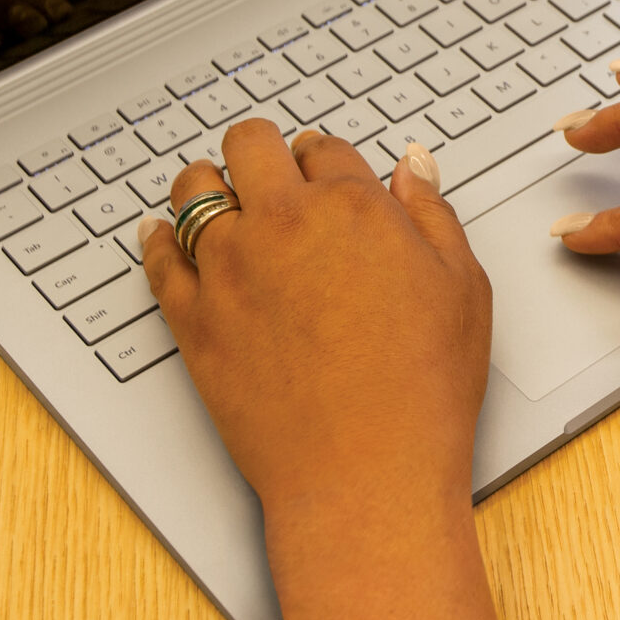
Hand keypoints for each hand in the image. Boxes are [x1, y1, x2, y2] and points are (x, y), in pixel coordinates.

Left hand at [142, 121, 517, 619]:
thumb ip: (433, 215)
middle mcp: (283, 225)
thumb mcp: (461, 288)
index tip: (324, 172)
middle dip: (261, 151)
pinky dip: (157, 239)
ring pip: (193, 189)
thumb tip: (412, 166)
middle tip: (267, 169)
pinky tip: (161, 235)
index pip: (325, 148)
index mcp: (353, 208)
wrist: (365, 473)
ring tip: (216, 195)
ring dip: (206, 183)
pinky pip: (158, 259)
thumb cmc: (423, 389)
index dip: (325, 158)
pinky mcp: (193, 319)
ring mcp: (230, 269)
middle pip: (250, 145)